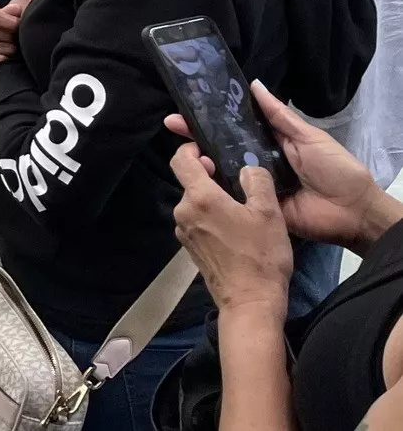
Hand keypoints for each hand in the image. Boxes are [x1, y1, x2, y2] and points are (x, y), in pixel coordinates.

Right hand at [0, 0, 21, 71]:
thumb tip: (16, 9)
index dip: (12, 22)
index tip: (19, 24)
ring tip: (7, 44)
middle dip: (13, 35)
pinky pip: (1, 60)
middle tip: (12, 35)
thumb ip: (8, 11)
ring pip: (6, 48)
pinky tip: (4, 55)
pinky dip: (7, 59)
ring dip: (11, 48)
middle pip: (3, 34)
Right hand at [165, 82, 401, 251]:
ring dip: (203, 160)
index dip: (213, 116)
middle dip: (198, 135)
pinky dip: (217, 188)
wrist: (351, 212)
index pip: (236, 126)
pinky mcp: (255, 207)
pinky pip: (233, 196)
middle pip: (223, 146)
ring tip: (181, 149)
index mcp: (271, 142)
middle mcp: (258, 161)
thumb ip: (280, 116)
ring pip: (223, 170)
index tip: (188, 106)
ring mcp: (254, 185)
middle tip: (172, 124)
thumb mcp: (309, 137)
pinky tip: (198, 177)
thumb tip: (254, 84)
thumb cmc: (335, 170)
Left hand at [170, 142, 293, 316]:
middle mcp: (184, 212)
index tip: (205, 148)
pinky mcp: (190, 247)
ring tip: (240, 204)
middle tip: (233, 178)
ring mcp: (184, 231)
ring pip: (195, 203)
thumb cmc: (260, 255)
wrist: (250, 301)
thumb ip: (257, 181)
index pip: (180, 161)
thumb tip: (247, 167)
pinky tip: (234, 226)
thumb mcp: (268, 213)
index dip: (189, 148)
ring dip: (212, 198)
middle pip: (189, 182)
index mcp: (199, 198)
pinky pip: (197, 221)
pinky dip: (211, 216)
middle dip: (208, 175)